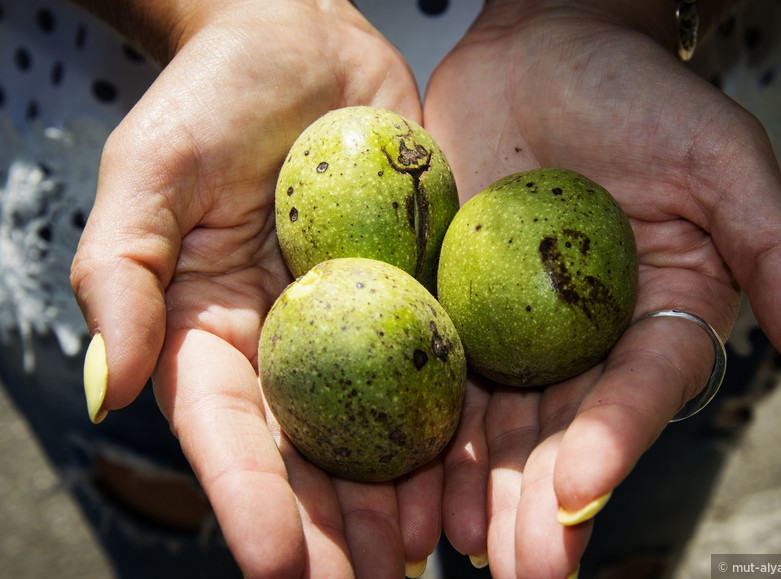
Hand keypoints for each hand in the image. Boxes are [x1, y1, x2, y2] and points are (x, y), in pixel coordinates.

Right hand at [70, 1, 436, 576]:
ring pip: (375, 429)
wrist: (301, 44)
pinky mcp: (415, 295)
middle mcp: (286, 345)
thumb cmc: (212, 97)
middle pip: (305, 454)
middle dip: (333, 529)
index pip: (227, 430)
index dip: (248, 498)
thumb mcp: (148, 172)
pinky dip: (451, 425)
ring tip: (427, 556)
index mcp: (211, 332)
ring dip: (397, 498)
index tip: (276, 564)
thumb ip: (120, 273)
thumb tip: (106, 388)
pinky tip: (473, 474)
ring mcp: (356, 326)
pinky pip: (434, 367)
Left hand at [423, 1, 780, 575]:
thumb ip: (776, 251)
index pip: (637, 394)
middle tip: (515, 568)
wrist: (539, 49)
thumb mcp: (721, 159)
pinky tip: (401, 479)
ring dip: (473, 487)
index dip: (611, 444)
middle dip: (538, 504)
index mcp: (653, 316)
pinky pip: (432, 369)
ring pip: (493, 421)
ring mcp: (509, 326)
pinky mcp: (448, 302)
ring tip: (451, 544)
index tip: (575, 495)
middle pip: (561, 431)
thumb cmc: (638, 93)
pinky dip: (419, 427)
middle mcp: (581, 338)